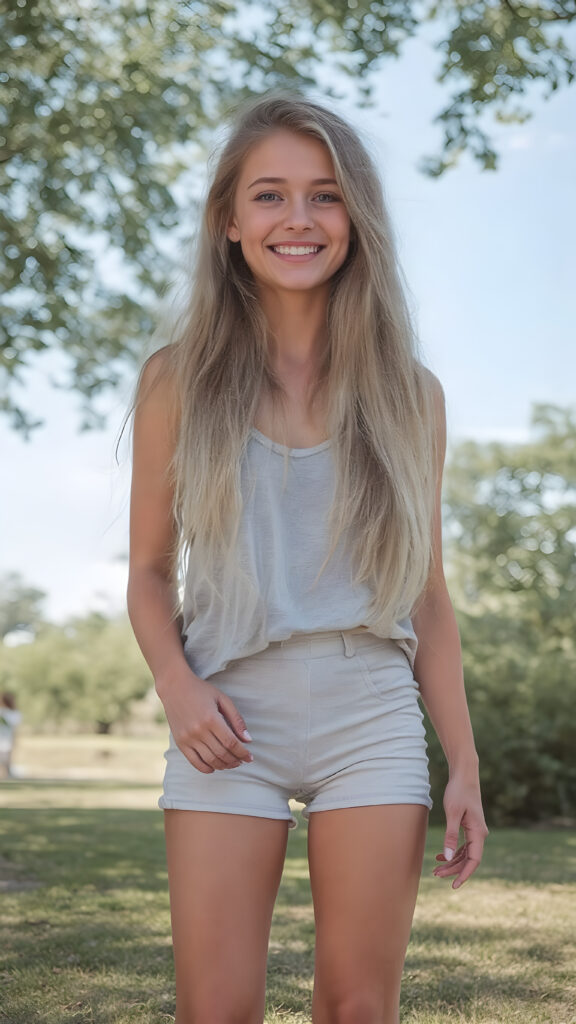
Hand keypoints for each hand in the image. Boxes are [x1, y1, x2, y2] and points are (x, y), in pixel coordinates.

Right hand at [159, 668, 252, 773]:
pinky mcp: (180, 742)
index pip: (231, 743)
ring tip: (232, 764)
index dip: (242, 753)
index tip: (250, 757)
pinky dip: (206, 768)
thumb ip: (236, 720)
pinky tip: (215, 767)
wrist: (174, 687)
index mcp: (211, 719)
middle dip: (235, 760)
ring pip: (210, 760)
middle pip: (222, 753)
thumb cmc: (201, 691)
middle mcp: (199, 730)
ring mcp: (188, 738)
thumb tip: (248, 740)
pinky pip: (194, 762)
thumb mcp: (222, 699)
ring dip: (224, 765)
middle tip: (242, 761)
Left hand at [433, 772, 488, 888]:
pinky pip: (463, 846)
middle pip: (468, 859)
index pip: (474, 861)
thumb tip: (447, 857)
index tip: (454, 885)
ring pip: (465, 853)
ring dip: (452, 862)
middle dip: (453, 869)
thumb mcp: (452, 813)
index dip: (464, 874)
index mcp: (478, 832)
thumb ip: (450, 836)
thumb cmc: (458, 791)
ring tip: (436, 869)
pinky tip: (440, 856)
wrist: (464, 774)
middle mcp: (479, 834)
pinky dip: (453, 852)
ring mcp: (475, 830)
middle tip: (435, 875)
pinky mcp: (469, 826)